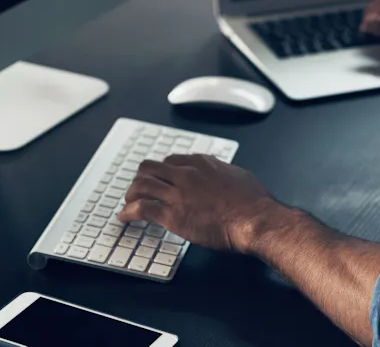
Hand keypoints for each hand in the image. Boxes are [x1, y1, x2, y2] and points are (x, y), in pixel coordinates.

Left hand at [119, 154, 279, 252]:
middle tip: (139, 189)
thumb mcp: (240, 176)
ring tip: (128, 203)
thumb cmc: (253, 202)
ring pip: (141, 185)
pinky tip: (125, 217)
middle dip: (141, 178)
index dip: (162, 171)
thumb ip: (224, 173)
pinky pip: (141, 209)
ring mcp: (177, 194)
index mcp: (202, 164)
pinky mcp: (172, 215)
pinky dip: (128, 212)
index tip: (160, 179)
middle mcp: (186, 174)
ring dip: (131, 194)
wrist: (254, 219)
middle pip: (150, 168)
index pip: (171, 161)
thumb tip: (223, 175)